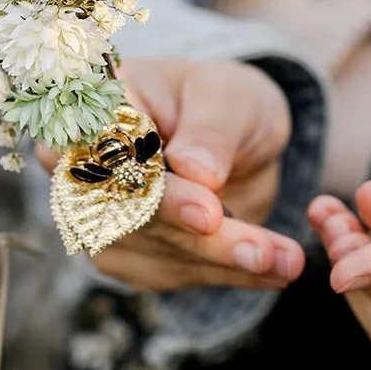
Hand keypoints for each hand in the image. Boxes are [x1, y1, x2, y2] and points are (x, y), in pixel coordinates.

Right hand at [36, 58, 304, 290]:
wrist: (232, 135)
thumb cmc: (220, 99)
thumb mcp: (228, 96)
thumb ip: (211, 130)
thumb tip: (197, 172)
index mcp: (97, 108)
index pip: (106, 153)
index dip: (151, 187)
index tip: (206, 213)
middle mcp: (84, 168)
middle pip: (131, 214)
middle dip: (199, 237)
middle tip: (258, 250)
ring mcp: (102, 219)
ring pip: (159, 251)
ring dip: (223, 261)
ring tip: (285, 260)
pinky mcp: (132, 256)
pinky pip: (180, 272)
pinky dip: (232, 273)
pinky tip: (277, 269)